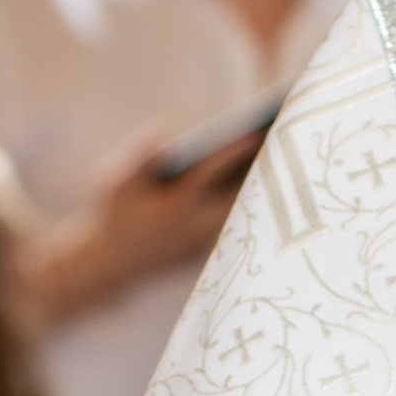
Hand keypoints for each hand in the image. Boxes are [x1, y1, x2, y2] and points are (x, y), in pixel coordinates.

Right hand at [19, 130, 259, 328]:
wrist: (112, 264)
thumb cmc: (113, 215)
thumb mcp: (116, 181)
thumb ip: (141, 155)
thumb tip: (168, 136)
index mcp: (175, 208)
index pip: (210, 173)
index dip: (233, 150)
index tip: (256, 130)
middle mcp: (197, 228)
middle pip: (239, 194)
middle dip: (258, 167)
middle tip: (282, 136)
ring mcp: (206, 243)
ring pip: (241, 210)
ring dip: (257, 184)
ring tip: (279, 152)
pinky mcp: (210, 251)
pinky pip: (234, 222)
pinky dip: (246, 200)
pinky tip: (260, 176)